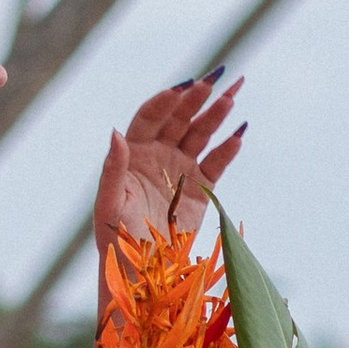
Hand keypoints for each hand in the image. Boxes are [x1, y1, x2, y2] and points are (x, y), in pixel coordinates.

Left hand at [93, 72, 244, 274]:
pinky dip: (227, 150)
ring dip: (216, 116)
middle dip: (197, 98)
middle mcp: (158, 154)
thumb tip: (114, 132)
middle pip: (180, 118)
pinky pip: (216, 163)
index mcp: (134, 152)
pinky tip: (239, 136)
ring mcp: (181, 169)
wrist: (141, 268)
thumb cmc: (116, 235)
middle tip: (215, 79)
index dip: (166, 102)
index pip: (150, 117)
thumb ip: (113, 168)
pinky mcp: (200, 188)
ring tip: (232, 98)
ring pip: (201, 134)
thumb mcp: (110, 202)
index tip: (182, 89)